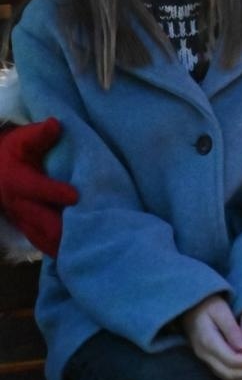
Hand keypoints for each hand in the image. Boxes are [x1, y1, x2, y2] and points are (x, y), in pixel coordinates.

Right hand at [0, 119, 77, 255]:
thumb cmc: (13, 153)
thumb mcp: (22, 140)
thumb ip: (39, 135)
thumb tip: (55, 123)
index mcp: (18, 180)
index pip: (36, 188)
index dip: (54, 192)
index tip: (75, 195)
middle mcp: (19, 204)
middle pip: (42, 221)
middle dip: (63, 229)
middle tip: (89, 232)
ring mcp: (24, 220)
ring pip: (43, 237)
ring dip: (63, 244)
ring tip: (87, 249)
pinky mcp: (29, 229)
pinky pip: (43, 243)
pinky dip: (59, 250)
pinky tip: (78, 256)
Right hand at [183, 295, 241, 379]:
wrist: (189, 305)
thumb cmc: (207, 303)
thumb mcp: (220, 309)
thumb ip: (232, 328)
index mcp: (208, 341)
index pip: (233, 360)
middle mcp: (204, 354)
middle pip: (230, 372)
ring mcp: (204, 358)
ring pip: (227, 376)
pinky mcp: (208, 358)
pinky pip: (224, 372)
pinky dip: (240, 373)